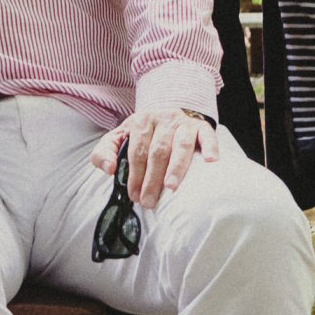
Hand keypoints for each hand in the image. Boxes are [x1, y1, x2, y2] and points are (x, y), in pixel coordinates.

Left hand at [90, 109, 217, 211]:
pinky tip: (211, 160)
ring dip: (176, 167)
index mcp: (141, 121)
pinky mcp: (202, 127)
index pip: (137, 151)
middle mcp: (163, 118)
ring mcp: (184, 122)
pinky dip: (210, 147)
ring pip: (181, 145)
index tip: (134, 195)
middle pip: (158, 151)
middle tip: (149, 200)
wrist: (166, 115)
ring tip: (171, 186)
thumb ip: (104, 153)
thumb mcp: (117, 139)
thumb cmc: (141, 134)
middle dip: (152, 178)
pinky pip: (207, 135)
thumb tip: (109, 169)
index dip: (135, 174)